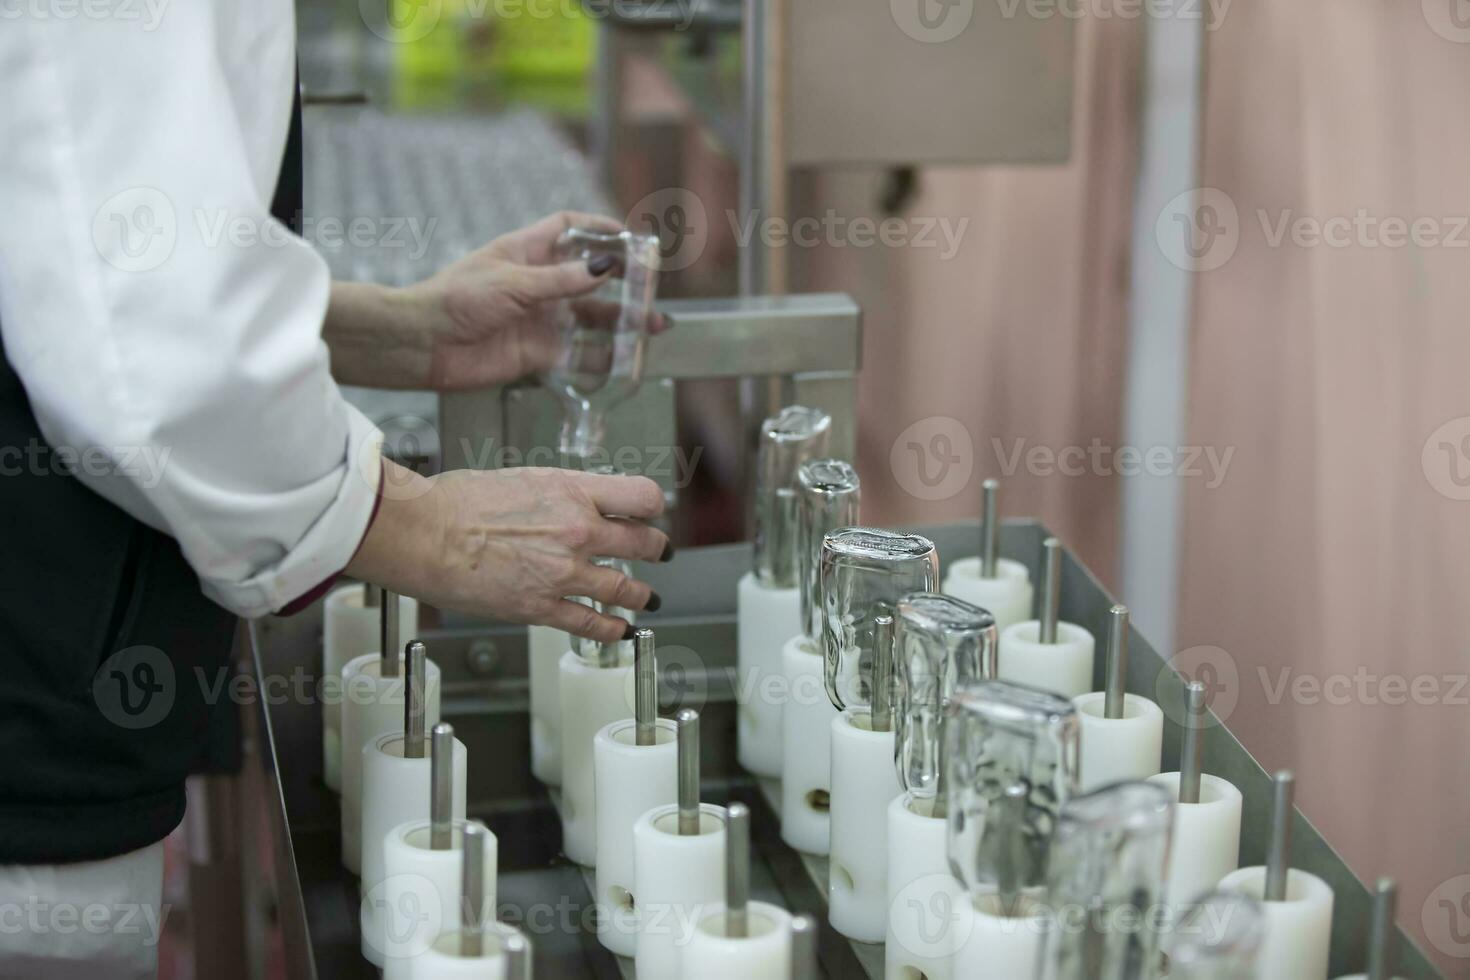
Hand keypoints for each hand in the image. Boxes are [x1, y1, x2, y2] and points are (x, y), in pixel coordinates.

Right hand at [347, 460, 672, 643]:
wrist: (426, 534)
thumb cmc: (458, 503)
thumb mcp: (523, 479)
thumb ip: (560, 493)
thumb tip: (577, 501)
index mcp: (572, 492)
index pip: (642, 496)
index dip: (652, 506)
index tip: (652, 512)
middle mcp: (577, 531)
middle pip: (643, 542)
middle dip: (656, 549)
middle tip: (659, 552)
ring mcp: (563, 572)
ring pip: (624, 588)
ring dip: (642, 594)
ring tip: (647, 597)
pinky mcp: (542, 607)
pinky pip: (591, 623)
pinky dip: (612, 629)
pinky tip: (619, 630)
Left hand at [408, 211, 665, 390]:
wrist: (423, 345)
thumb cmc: (456, 300)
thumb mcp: (514, 283)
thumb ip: (562, 280)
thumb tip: (605, 266)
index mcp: (526, 252)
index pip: (568, 229)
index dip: (598, 228)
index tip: (630, 236)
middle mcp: (537, 284)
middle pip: (589, 276)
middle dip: (622, 281)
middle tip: (652, 287)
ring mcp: (539, 319)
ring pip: (590, 318)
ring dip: (620, 322)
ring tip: (652, 326)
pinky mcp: (537, 353)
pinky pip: (577, 355)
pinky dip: (601, 358)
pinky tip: (624, 359)